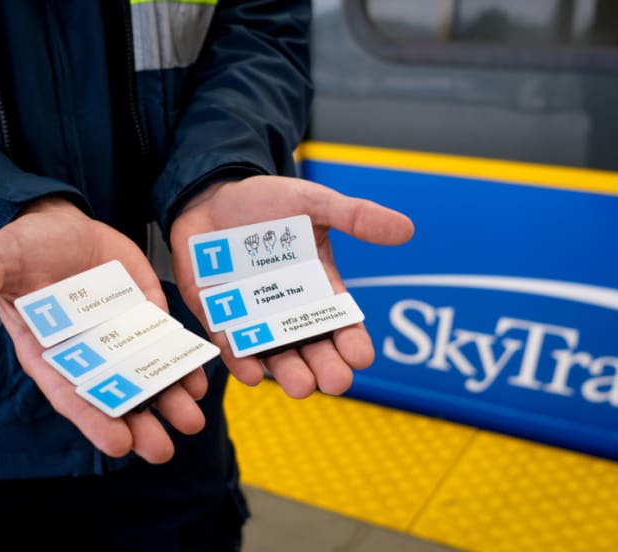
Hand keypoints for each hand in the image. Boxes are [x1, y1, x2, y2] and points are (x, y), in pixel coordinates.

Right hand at [0, 196, 206, 462]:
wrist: (57, 221)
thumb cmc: (20, 248)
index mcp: (50, 354)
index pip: (74, 397)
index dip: (95, 421)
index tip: (118, 445)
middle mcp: (90, 354)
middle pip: (117, 397)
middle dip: (141, 425)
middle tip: (164, 450)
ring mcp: (121, 336)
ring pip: (149, 377)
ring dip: (171, 400)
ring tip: (192, 421)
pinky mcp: (145, 313)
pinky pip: (167, 343)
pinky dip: (183, 362)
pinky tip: (200, 378)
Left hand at [170, 175, 413, 397]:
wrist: (211, 195)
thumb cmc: (267, 201)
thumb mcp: (314, 203)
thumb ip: (355, 216)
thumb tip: (406, 229)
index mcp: (318, 287)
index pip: (342, 324)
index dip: (353, 342)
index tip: (361, 356)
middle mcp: (288, 309)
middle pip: (312, 348)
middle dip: (326, 367)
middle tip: (335, 383)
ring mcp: (253, 315)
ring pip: (274, 352)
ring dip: (288, 372)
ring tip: (300, 386)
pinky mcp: (218, 314)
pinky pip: (230, 343)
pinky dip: (240, 359)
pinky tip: (250, 373)